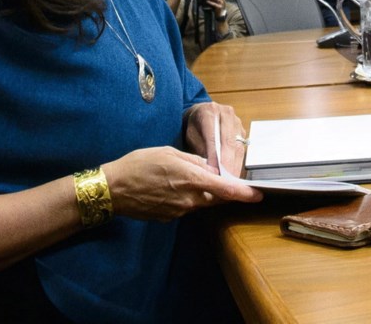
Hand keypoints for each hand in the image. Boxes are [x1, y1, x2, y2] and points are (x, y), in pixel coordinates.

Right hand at [103, 145, 261, 221]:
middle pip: (215, 197)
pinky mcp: (169, 217)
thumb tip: (208, 166)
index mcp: (191, 178)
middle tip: (221, 179)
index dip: (244, 193)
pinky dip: (184, 198)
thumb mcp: (168, 152)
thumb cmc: (138, 164)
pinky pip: (185, 207)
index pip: (226, 190)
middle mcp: (189, 199)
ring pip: (200, 202)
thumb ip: (193, 160)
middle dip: (221, 190)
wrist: (113, 189)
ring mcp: (179, 211)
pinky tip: (168, 188)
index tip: (257, 194)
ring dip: (200, 192)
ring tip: (181, 178)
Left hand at [183, 102, 253, 177]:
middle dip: (228, 164)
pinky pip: (242, 149)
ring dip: (235, 166)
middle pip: (230, 142)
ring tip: (231, 181)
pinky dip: (237, 163)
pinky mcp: (243, 131)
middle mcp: (227, 114)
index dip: (215, 156)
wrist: (201, 113)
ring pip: (238, 147)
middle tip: (226, 181)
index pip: (214, 136)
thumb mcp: (190, 136)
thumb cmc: (194, 126)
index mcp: (210, 111)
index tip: (216, 172)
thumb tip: (211, 168)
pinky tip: (234, 175)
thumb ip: (200, 149)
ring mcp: (237, 122)